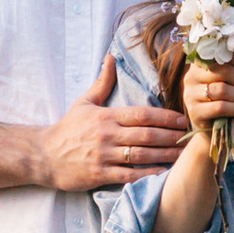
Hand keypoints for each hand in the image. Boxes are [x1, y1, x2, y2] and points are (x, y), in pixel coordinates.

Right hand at [43, 54, 188, 192]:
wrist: (43, 155)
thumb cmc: (67, 129)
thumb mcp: (84, 102)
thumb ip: (103, 82)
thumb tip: (111, 57)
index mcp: (106, 116)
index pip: (142, 114)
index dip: (165, 117)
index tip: (182, 119)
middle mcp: (107, 135)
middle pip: (146, 135)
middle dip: (171, 136)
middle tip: (190, 138)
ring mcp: (104, 156)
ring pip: (141, 155)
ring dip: (165, 155)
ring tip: (183, 156)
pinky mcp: (100, 174)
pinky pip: (129, 175)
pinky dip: (147, 174)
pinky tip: (163, 173)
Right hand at [179, 55, 233, 143]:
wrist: (214, 129)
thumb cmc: (227, 101)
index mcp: (198, 66)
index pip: (215, 55)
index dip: (233, 59)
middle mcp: (190, 78)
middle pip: (221, 71)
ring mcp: (190, 95)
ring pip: (222, 89)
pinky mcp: (195, 112)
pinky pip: (220, 107)